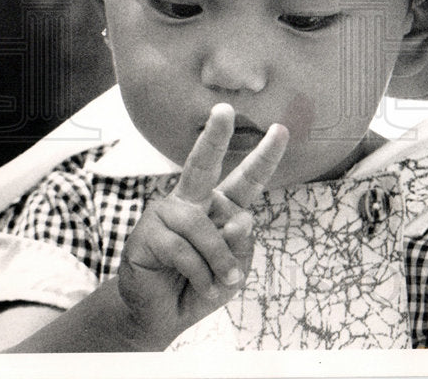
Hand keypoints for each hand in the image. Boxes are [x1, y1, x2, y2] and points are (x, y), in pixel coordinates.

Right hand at [117, 103, 288, 346]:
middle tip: (224, 109)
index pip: (247, 179)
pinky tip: (199, 284)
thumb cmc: (202, 286)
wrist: (162, 317)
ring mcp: (167, 214)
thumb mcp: (235, 270)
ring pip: (202, 226)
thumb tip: (240, 218)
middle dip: (214, 136)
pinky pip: (182, 248)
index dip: (265, 156)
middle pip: (203, 164)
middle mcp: (193, 202)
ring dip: (217, 259)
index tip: (281, 129)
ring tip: (221, 281)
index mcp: (220, 206)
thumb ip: (241, 246)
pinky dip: (199, 271)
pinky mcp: (146, 233)